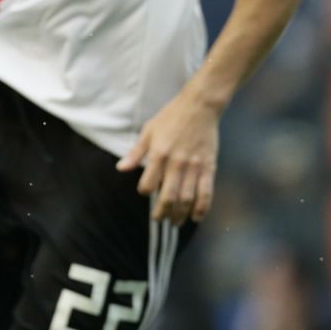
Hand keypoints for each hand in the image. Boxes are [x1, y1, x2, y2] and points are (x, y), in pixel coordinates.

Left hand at [117, 90, 220, 223]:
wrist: (200, 107)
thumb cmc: (171, 117)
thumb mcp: (148, 131)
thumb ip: (136, 152)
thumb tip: (121, 169)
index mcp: (158, 154)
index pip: (148, 183)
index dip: (144, 191)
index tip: (145, 193)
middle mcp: (176, 163)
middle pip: (168, 195)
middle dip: (162, 211)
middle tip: (159, 220)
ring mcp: (194, 166)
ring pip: (187, 197)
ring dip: (181, 214)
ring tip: (175, 223)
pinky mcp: (209, 167)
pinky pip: (206, 191)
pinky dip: (202, 207)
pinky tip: (197, 217)